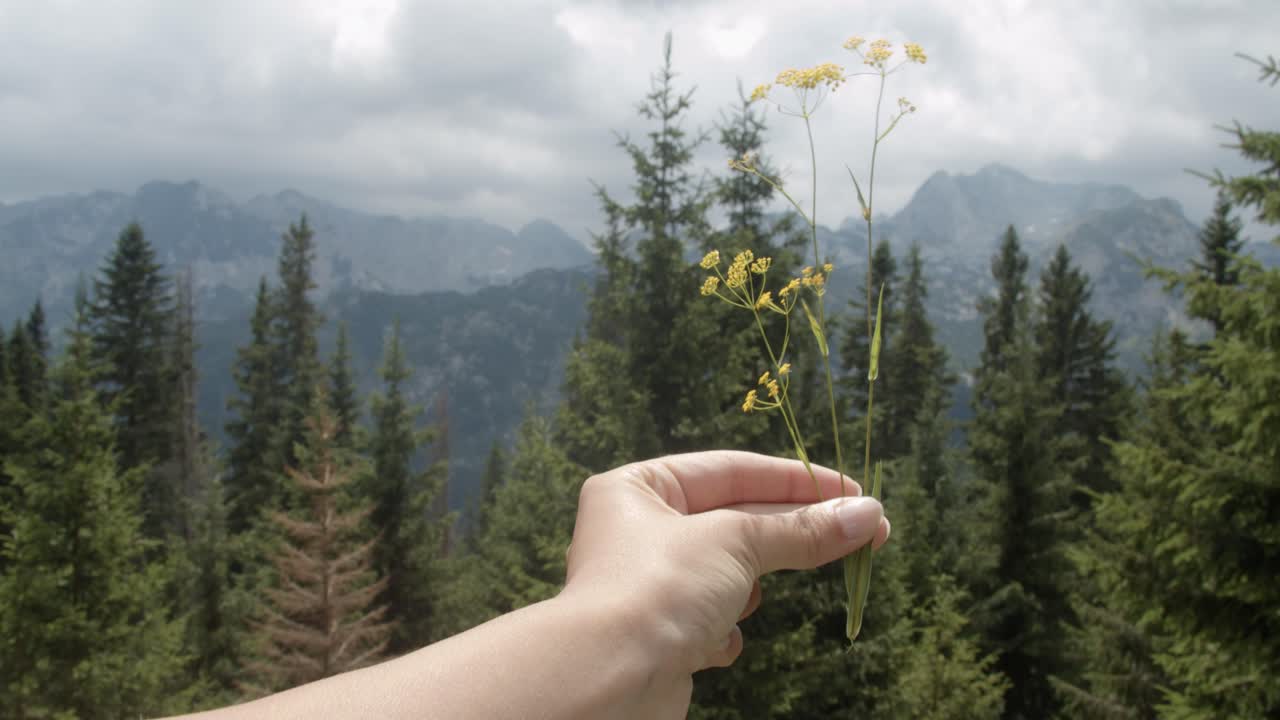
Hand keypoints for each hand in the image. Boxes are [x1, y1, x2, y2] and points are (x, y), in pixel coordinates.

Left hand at [560, 450, 890, 713]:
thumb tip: (868, 516)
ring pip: (726, 573)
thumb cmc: (659, 588)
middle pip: (734, 520)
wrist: (611, 679)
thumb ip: (801, 530)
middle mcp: (637, 531)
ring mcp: (648, 584)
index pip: (730, 470)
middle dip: (794, 532)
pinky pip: (708, 620)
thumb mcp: (737, 543)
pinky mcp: (659, 633)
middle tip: (867, 533)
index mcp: (638, 488)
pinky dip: (721, 630)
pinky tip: (716, 640)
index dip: (794, 480)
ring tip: (753, 596)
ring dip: (748, 586)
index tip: (853, 492)